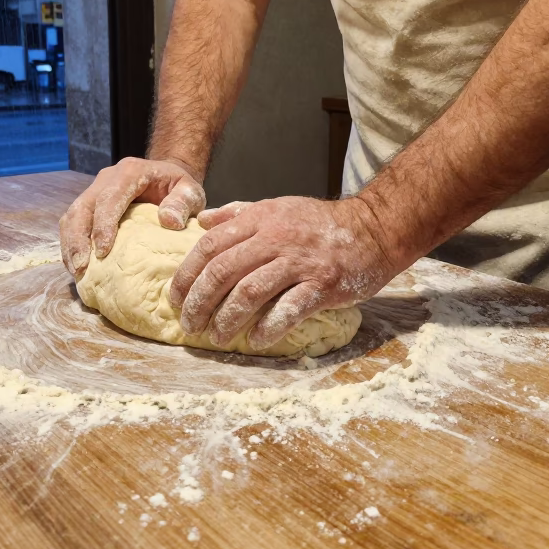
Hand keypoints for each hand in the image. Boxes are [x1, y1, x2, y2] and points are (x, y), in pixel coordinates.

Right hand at [59, 157, 205, 277]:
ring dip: (70, 244)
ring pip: (72, 215)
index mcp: (129, 172)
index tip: (102, 252)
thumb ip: (183, 202)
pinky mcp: (90, 203)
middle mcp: (106, 178)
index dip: (103, 225)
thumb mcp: (190, 191)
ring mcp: (95, 189)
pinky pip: (72, 222)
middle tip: (81, 268)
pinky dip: (71, 244)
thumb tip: (169, 221)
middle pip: (82, 207)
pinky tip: (76, 266)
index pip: (109, 198)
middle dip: (78, 238)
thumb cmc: (179, 186)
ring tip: (76, 271)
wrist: (167, 175)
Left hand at [169, 196, 399, 349]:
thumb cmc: (321, 223)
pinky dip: (268, 328)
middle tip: (188, 324)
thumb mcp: (277, 208)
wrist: (374, 228)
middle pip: (223, 271)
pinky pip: (288, 309)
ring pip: (249, 292)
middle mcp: (276, 238)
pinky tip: (255, 341)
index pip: (210, 246)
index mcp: (260, 219)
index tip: (175, 297)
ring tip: (215, 337)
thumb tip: (202, 222)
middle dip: (199, 301)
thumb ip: (239, 214)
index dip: (187, 274)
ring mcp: (299, 262)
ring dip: (226, 319)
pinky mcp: (323, 284)